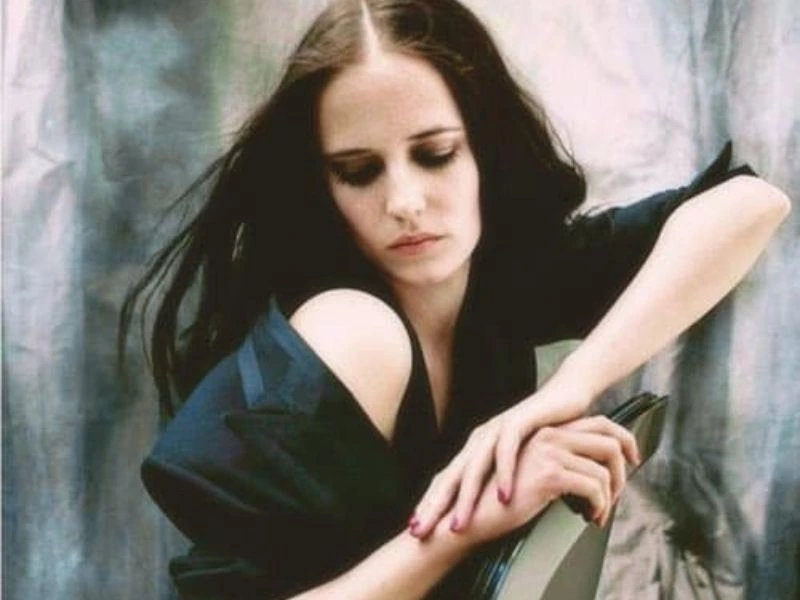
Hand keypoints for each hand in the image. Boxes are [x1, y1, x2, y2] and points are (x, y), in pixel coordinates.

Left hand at [409, 381, 638, 537]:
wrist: (566, 395)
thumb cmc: (542, 433)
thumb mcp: (515, 462)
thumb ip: (499, 482)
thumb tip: (487, 513)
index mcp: (475, 451)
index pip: (446, 481)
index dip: (429, 505)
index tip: (416, 530)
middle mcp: (479, 440)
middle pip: (451, 477)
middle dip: (434, 506)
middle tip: (421, 532)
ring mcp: (496, 429)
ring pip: (474, 468)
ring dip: (466, 499)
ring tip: (460, 525)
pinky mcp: (518, 421)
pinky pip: (507, 451)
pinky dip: (504, 475)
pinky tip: (504, 497)